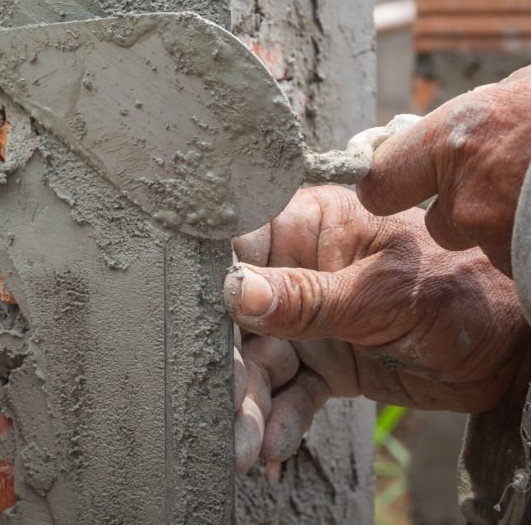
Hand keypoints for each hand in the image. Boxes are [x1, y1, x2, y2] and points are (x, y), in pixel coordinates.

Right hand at [227, 187, 530, 470]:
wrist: (516, 348)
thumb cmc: (458, 290)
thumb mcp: (379, 291)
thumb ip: (306, 296)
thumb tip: (235, 292)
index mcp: (307, 227)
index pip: (235, 247)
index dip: (206, 282)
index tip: (181, 320)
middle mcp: (299, 271)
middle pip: (240, 317)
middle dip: (230, 367)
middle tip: (223, 408)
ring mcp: (311, 320)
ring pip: (261, 361)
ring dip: (250, 405)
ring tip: (244, 446)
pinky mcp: (327, 363)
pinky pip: (292, 393)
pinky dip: (281, 422)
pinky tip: (273, 451)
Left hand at [357, 66, 530, 274]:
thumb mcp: (516, 97)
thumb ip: (476, 125)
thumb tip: (455, 134)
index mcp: (450, 142)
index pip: (381, 184)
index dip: (390, 187)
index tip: (396, 188)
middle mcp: (466, 194)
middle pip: (439, 225)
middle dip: (466, 214)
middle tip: (508, 189)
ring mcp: (500, 234)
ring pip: (487, 245)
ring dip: (510, 230)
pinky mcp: (527, 262)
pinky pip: (523, 262)